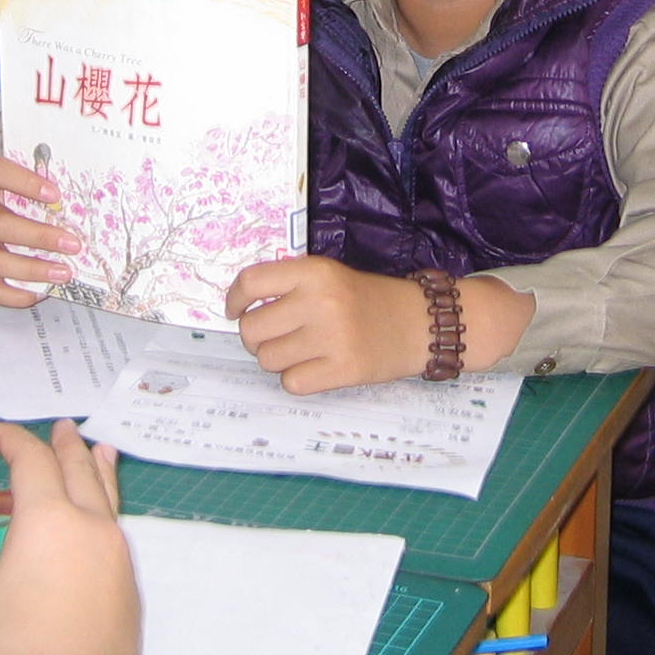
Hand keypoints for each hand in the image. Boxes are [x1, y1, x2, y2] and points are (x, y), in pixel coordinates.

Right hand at [0, 154, 83, 308]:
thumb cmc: (21, 192)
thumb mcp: (33, 177)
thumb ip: (55, 179)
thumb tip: (102, 188)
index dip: (23, 182)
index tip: (56, 194)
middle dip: (39, 237)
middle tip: (74, 244)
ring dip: (31, 269)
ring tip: (64, 273)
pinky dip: (17, 294)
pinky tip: (43, 292)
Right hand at [0, 421, 138, 654]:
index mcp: (46, 522)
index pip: (30, 464)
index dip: (11, 442)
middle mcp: (87, 526)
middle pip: (77, 468)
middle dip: (61, 446)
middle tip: (56, 427)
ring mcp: (115, 555)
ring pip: (107, 495)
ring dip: (97, 468)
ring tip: (98, 449)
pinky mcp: (127, 585)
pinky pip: (118, 527)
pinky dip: (110, 505)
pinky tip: (104, 518)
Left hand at [225, 255, 431, 391]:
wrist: (419, 323)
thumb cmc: (368, 299)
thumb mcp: (330, 276)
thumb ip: (290, 286)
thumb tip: (242, 312)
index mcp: (315, 272)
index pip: (252, 282)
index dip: (235, 300)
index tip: (235, 311)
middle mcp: (320, 301)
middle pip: (252, 329)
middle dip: (258, 338)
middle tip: (279, 337)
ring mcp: (332, 337)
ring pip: (268, 359)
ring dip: (279, 360)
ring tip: (304, 352)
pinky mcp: (343, 369)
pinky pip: (291, 383)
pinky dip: (298, 379)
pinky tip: (317, 368)